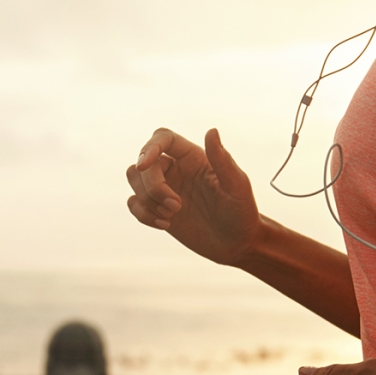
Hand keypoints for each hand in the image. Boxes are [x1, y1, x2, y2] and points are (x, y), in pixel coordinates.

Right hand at [124, 128, 263, 266]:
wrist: (237, 243)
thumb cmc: (241, 211)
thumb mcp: (237, 186)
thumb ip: (222, 159)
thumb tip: (212, 131)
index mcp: (193, 157)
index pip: (163, 139)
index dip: (149, 148)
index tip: (144, 165)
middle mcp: (175, 168)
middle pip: (144, 164)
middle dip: (153, 187)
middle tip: (177, 207)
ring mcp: (165, 188)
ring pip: (134, 179)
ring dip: (147, 199)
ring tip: (171, 216)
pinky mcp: (157, 209)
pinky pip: (134, 203)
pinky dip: (143, 214)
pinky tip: (165, 225)